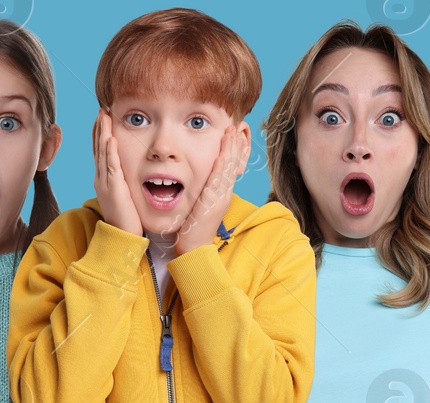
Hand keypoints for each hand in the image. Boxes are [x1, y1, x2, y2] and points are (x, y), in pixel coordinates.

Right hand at [93, 109, 141, 233]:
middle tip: (101, 109)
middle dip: (100, 127)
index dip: (101, 132)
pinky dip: (110, 152)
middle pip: (98, 147)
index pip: (100, 150)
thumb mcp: (123, 195)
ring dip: (103, 133)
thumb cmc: (126, 217)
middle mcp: (101, 178)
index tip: (103, 117)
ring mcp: (105, 183)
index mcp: (104, 178)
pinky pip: (111, 167)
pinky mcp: (114, 189)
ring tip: (103, 116)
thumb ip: (123, 181)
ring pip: (102, 153)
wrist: (121, 236)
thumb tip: (127, 172)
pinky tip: (110, 139)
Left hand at [175, 123, 248, 253]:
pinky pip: (217, 184)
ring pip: (228, 171)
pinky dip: (220, 169)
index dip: (234, 150)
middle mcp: (224, 194)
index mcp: (222, 193)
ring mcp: (220, 199)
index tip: (235, 135)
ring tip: (231, 134)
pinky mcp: (212, 204)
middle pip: (234, 165)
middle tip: (236, 127)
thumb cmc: (193, 228)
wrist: (194, 248)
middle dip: (235, 145)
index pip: (231, 167)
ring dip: (230, 151)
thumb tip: (203, 180)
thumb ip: (204, 191)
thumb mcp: (201, 204)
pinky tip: (221, 157)